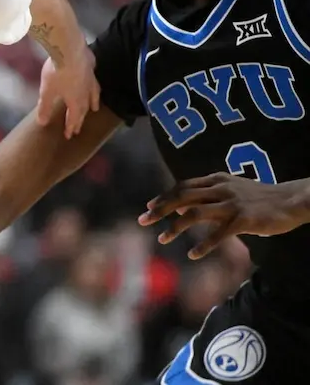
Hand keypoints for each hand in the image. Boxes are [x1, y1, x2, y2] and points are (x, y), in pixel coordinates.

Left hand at [35, 45, 100, 138]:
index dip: (71, 127)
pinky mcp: (91, 65)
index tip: (69, 135)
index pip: (74, 118)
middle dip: (80, 119)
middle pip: (84, 108)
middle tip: (79, 128)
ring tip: (95, 108)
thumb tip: (42, 123)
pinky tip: (92, 80)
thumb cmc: (57, 72)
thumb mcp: (47, 91)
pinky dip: (93, 84)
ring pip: (94, 94)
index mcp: (76, 100)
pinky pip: (94, 78)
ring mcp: (91, 78)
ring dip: (93, 102)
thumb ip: (45, 107)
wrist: (69, 48)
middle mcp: (87, 92)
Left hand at [138, 173, 306, 259]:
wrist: (291, 199)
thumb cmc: (260, 197)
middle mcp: (220, 189)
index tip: (149, 207)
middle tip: (143, 220)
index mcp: (216, 180)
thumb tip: (182, 207)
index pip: (182, 186)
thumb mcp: (232, 188)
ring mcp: (231, 204)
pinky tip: (193, 254)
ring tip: (162, 238)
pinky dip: (203, 244)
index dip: (164, 197)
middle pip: (182, 196)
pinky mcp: (243, 219)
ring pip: (195, 213)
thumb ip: (208, 195)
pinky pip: (218, 233)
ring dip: (175, 227)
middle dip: (160, 209)